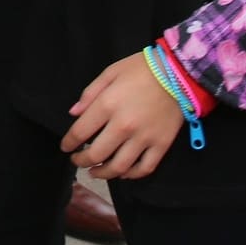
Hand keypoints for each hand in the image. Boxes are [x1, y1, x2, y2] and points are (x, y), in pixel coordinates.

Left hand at [62, 52, 185, 180]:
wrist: (179, 72)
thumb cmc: (142, 69)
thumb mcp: (110, 72)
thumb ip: (89, 94)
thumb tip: (73, 114)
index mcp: (108, 105)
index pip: (80, 132)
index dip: (68, 143)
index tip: (65, 147)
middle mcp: (124, 126)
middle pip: (96, 154)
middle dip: (81, 161)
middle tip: (77, 161)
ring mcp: (144, 138)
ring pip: (119, 167)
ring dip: (103, 174)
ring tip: (95, 173)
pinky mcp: (162, 145)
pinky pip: (144, 168)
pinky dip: (132, 175)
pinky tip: (123, 173)